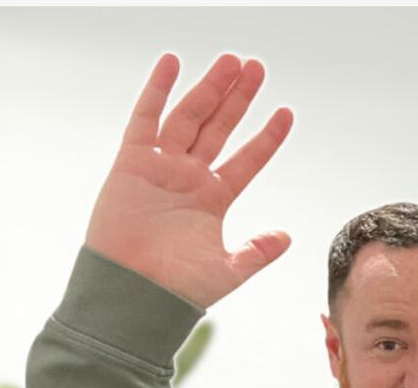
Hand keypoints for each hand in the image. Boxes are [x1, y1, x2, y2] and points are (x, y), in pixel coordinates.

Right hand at [85, 53, 292, 307]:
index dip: (267, 137)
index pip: (247, 159)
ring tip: (231, 60)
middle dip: (238, 98)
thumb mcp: (228, 269)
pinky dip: (158, 91)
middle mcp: (189, 178)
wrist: (133, 296)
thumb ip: (257, 251)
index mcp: (214, 199)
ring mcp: (161, 167)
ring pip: (190, 117)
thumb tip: (287, 237)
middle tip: (256, 66)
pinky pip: (145, 119)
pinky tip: (172, 63)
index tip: (287, 113)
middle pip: (219, 127)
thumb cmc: (178, 290)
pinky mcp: (131, 163)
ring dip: (210, 88)